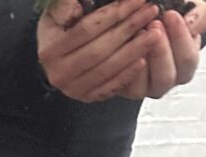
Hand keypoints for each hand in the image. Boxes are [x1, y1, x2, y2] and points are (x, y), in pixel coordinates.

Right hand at [39, 0, 161, 99]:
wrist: (57, 54)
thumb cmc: (63, 25)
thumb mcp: (58, 10)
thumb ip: (65, 5)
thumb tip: (76, 7)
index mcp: (50, 49)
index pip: (87, 29)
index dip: (115, 13)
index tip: (138, 0)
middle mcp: (59, 73)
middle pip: (99, 50)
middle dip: (129, 29)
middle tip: (151, 12)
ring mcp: (72, 89)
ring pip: (107, 69)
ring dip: (134, 51)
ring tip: (154, 33)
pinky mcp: (85, 97)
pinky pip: (110, 87)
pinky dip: (128, 74)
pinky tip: (144, 59)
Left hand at [133, 2, 205, 95]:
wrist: (146, 23)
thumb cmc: (171, 21)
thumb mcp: (191, 13)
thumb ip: (199, 17)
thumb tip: (191, 23)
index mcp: (185, 67)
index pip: (187, 59)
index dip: (180, 37)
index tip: (171, 15)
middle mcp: (165, 82)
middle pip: (165, 77)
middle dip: (160, 50)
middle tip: (154, 24)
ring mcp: (144, 88)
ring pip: (142, 86)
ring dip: (140, 57)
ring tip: (139, 31)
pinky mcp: (125, 89)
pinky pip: (123, 84)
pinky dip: (124, 65)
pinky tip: (124, 44)